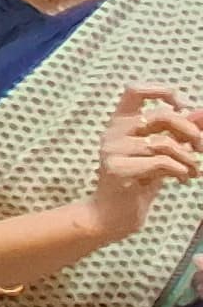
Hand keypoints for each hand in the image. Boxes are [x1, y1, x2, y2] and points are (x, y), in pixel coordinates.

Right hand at [88, 85, 202, 242]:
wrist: (113, 215)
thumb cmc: (139, 181)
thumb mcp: (162, 153)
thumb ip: (179, 133)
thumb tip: (202, 114)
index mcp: (120, 122)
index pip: (135, 91)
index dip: (162, 92)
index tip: (183, 107)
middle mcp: (113, 132)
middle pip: (160, 115)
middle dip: (190, 131)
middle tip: (201, 148)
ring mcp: (112, 150)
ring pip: (165, 143)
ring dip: (189, 159)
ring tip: (193, 171)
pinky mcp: (118, 169)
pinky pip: (161, 163)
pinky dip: (181, 171)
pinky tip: (183, 180)